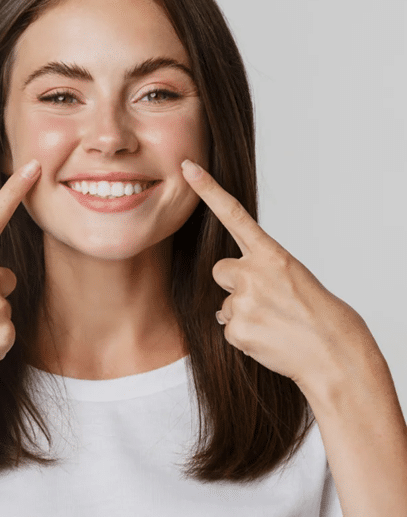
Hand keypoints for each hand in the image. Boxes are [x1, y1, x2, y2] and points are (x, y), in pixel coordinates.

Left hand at [180, 159, 376, 392]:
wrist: (335, 355)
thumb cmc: (319, 315)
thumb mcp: (294, 279)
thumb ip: (260, 274)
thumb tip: (225, 300)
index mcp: (272, 255)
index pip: (232, 214)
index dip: (208, 190)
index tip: (188, 168)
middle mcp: (253, 273)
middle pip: (221, 270)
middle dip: (235, 284)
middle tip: (266, 301)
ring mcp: (243, 301)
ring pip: (225, 304)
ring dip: (243, 313)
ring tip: (274, 324)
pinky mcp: (237, 329)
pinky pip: (228, 328)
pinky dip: (244, 336)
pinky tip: (268, 339)